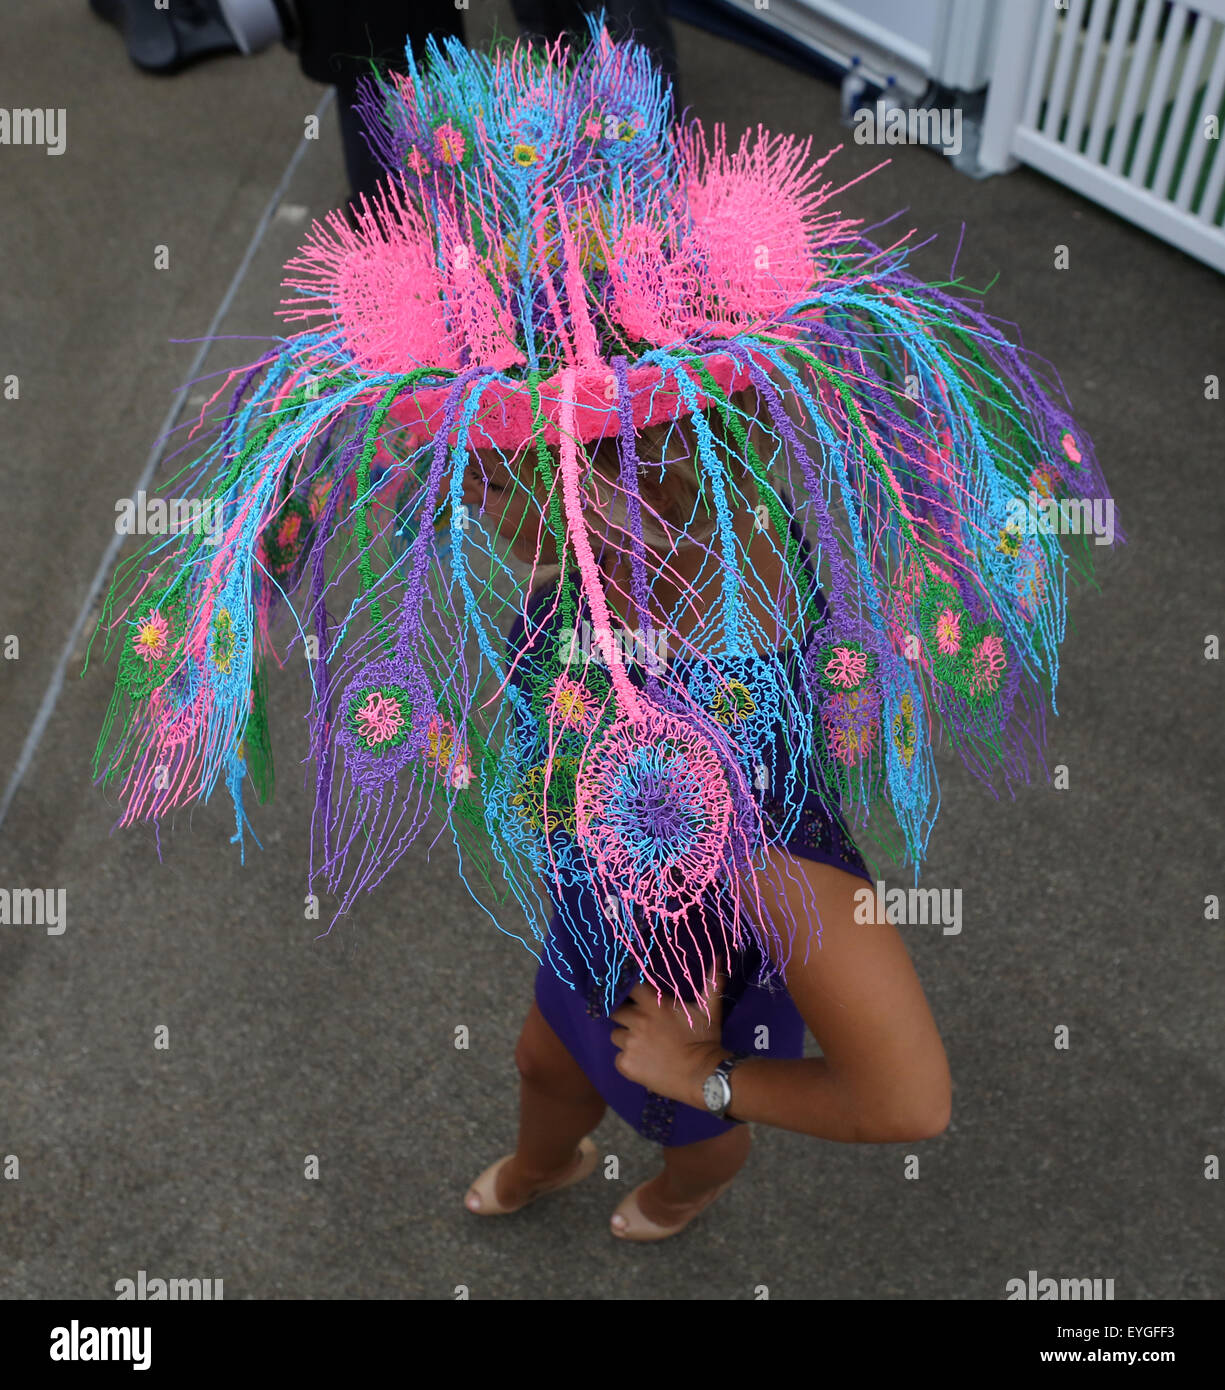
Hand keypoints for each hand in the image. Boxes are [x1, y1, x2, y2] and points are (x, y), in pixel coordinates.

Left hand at [608, 968, 730, 1107]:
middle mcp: (637, 1020)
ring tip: (642, 1045)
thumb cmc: (705, 1040)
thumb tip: (720, 956)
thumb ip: (712, 982)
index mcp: (653, 1004)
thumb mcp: (709, 1009)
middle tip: (637, 1023)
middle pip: (616, 1011)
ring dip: (626, 1038)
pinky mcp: (626, 1064)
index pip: (629, 987)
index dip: (628, 990)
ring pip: (616, 1035)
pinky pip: (619, 1058)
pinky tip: (643, 1063)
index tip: (632, 995)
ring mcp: (629, 1043)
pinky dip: (628, 1060)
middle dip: (624, 1015)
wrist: (703, 1076)